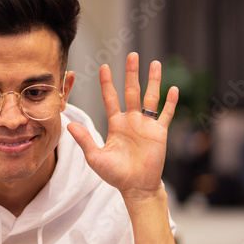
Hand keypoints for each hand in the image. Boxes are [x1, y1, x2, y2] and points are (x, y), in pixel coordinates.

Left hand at [67, 52, 177, 202]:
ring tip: (155, 63)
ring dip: (153, 81)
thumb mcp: (96, 157)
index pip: (111, 98)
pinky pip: (165, 114)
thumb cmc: (116, 174)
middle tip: (133, 55)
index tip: (105, 67)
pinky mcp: (159, 133)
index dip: (107, 83)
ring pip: (151, 97)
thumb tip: (69, 125)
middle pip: (132, 91)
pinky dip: (170, 102)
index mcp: (116, 123)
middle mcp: (132, 120)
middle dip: (132, 73)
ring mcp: (146, 125)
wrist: (136, 187)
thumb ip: (85, 140)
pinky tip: (173, 89)